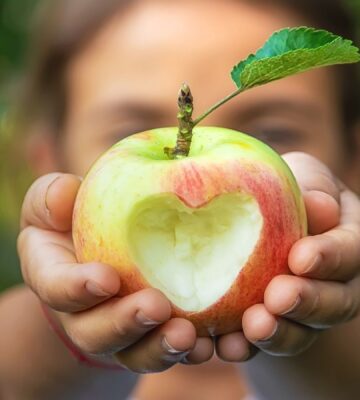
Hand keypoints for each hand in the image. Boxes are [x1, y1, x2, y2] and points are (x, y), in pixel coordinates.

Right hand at [17, 173, 213, 371]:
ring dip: (160, 347)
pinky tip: (210, 343)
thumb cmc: (79, 223)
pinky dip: (190, 351)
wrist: (101, 254)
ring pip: (134, 352)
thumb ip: (52, 197)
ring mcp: (119, 330)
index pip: (56, 288)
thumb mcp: (56, 201)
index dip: (77, 288)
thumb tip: (64, 192)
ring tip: (187, 334)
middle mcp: (83, 314)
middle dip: (125, 323)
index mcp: (56, 278)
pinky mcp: (150, 334)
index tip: (107, 279)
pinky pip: (167, 350)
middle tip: (156, 306)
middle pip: (95, 332)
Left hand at [216, 152, 359, 360]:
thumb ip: (312, 189)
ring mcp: (302, 310)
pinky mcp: (270, 323)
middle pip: (333, 302)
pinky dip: (245, 346)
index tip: (301, 257)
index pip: (349, 252)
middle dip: (306, 302)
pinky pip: (262, 342)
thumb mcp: (300, 177)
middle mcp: (332, 283)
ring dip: (278, 332)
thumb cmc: (283, 192)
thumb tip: (318, 206)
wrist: (259, 220)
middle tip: (277, 297)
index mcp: (344, 243)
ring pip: (301, 331)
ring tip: (253, 327)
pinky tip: (226, 345)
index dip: (329, 257)